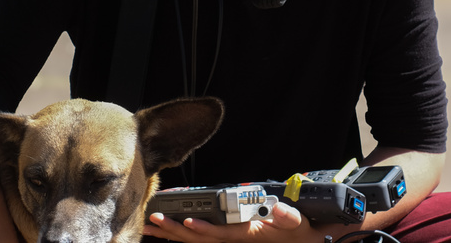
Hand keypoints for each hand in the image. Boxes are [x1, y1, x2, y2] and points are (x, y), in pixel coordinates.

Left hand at [142, 202, 323, 242]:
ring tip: (150, 227)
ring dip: (172, 234)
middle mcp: (233, 240)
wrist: (300, 242)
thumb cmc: (297, 231)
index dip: (205, 228)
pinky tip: (167, 231)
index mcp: (247, 235)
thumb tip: (280, 211)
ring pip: (195, 240)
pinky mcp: (227, 238)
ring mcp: (228, 240)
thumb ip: (289, 217)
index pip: (222, 233)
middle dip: (175, 231)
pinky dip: (182, 235)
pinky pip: (200, 239)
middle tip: (153, 221)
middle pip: (200, 239)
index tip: (188, 221)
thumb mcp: (298, 223)